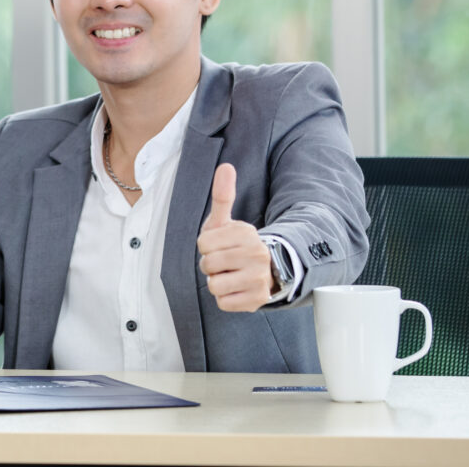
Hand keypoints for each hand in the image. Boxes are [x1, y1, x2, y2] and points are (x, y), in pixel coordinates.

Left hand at [196, 162, 273, 311]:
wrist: (264, 271)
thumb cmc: (236, 245)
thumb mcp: (226, 222)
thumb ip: (223, 196)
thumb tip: (226, 167)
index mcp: (246, 233)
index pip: (203, 243)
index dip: (206, 246)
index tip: (219, 246)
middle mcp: (256, 255)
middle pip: (207, 265)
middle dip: (210, 265)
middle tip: (224, 263)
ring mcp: (259, 279)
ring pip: (214, 285)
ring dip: (217, 282)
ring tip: (230, 275)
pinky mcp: (257, 300)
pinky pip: (223, 303)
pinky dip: (226, 298)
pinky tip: (237, 289)